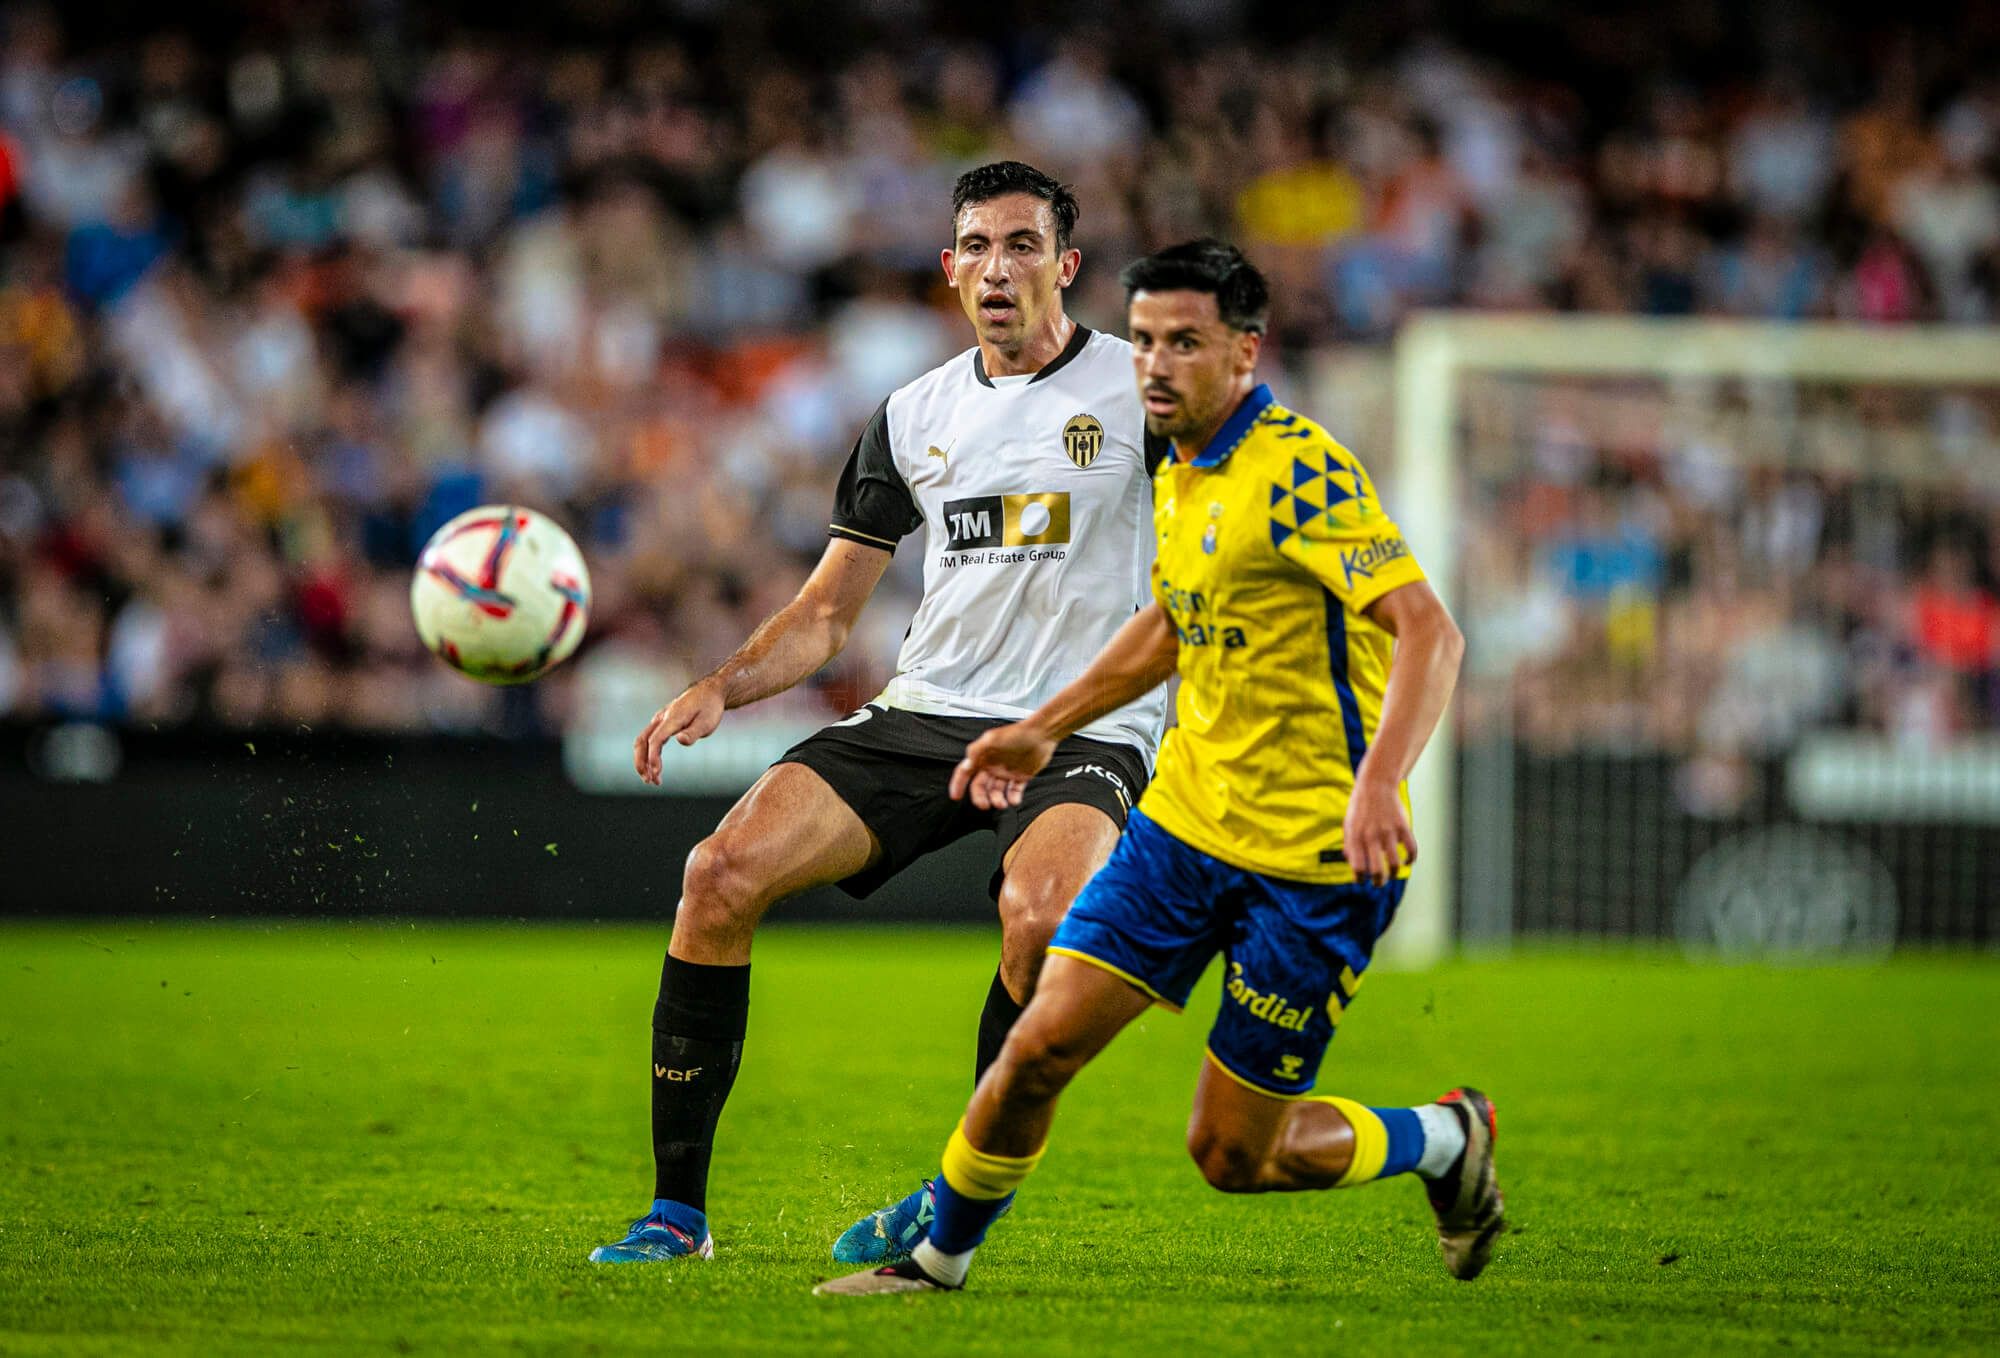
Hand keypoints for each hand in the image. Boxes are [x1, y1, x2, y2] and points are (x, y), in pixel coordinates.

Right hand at [634, 678, 726, 784]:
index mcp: (672, 718)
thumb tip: (680, 740)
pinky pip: (648, 739)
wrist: (709, 692)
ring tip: (651, 779)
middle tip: (650, 781)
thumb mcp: (707, 722)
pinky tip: (655, 767)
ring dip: (642, 760)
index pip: (656, 739)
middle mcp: (661, 718)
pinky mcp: (662, 723)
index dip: (653, 757)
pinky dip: (648, 754)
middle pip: (641, 741)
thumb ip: (694, 732)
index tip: (657, 773)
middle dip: (641, 762)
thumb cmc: (709, 708)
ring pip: (642, 740)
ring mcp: (660, 720)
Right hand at [949, 721, 1058, 809]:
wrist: (1041, 734)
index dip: (958, 784)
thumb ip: (976, 751)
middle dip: (980, 797)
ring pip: (996, 791)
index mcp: (983, 756)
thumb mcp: (992, 739)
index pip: (965, 772)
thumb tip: (966, 764)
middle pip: (980, 786)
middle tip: (984, 805)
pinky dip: (1013, 798)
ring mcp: (1006, 771)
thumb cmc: (1018, 733)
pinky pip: (1014, 791)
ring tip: (1002, 804)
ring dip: (997, 799)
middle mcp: (993, 764)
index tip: (956, 796)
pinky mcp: (1020, 776)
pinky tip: (1014, 800)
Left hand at [1342, 771, 1415, 886]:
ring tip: (1392, 873)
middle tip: (1379, 883)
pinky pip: (1411, 849)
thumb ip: (1349, 844)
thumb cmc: (1360, 807)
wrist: (1376, 785)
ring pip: (1395, 863)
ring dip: (1394, 873)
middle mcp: (1371, 836)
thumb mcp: (1348, 824)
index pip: (1358, 867)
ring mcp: (1388, 832)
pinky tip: (1407, 861)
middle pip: (1376, 870)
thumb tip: (1351, 863)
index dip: (1360, 878)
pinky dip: (1410, 859)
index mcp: (1356, 837)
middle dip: (1378, 882)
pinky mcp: (1403, 827)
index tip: (1362, 880)